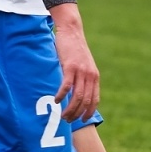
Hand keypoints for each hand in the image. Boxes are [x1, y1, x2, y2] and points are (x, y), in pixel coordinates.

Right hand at [49, 3, 99, 121]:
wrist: (72, 31)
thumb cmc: (74, 48)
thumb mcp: (83, 64)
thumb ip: (82, 77)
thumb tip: (77, 92)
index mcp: (94, 76)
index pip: (94, 99)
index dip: (89, 112)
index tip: (82, 120)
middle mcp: (90, 75)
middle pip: (85, 101)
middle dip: (77, 114)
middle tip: (68, 120)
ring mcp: (81, 71)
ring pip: (77, 96)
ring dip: (70, 108)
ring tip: (62, 115)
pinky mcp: (70, 66)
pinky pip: (66, 86)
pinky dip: (61, 96)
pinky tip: (56, 101)